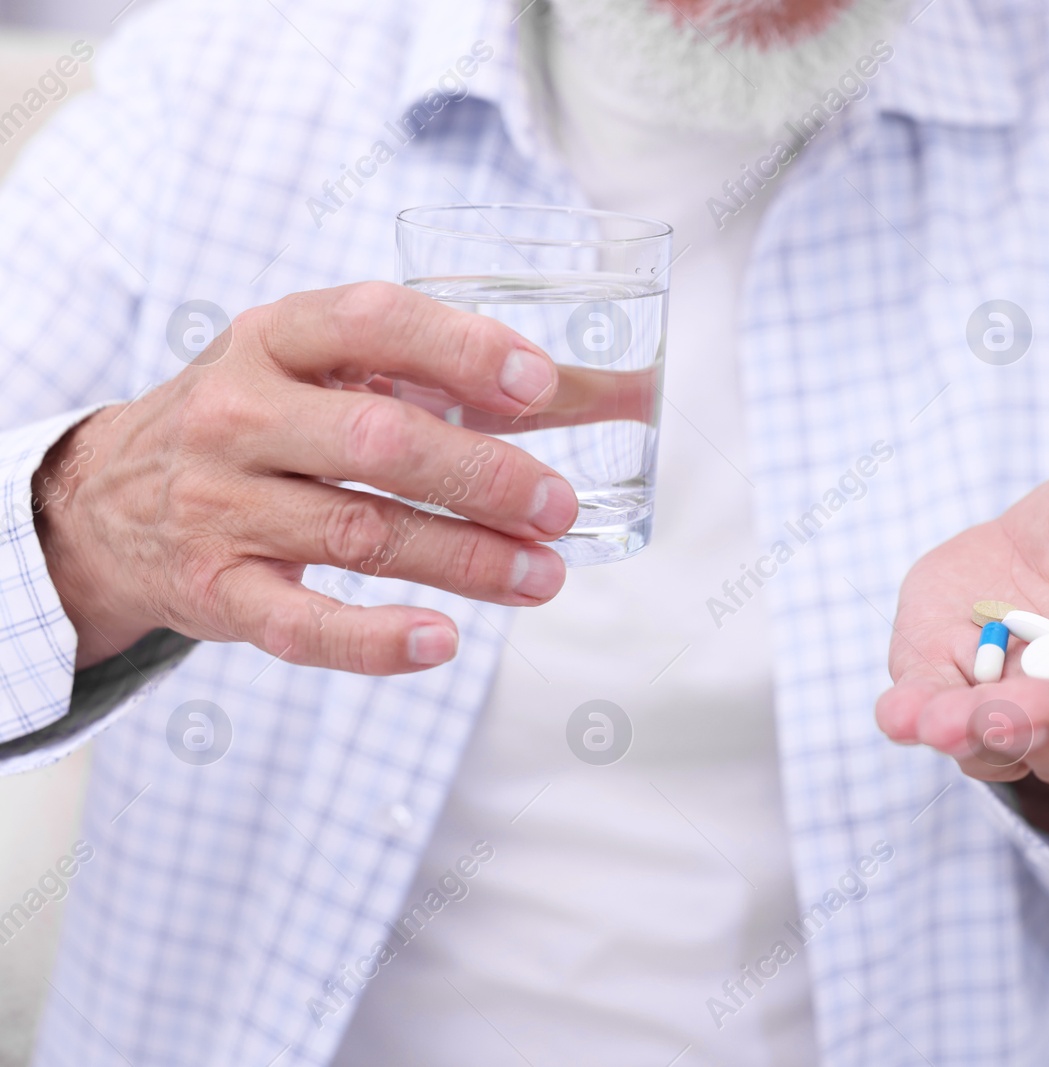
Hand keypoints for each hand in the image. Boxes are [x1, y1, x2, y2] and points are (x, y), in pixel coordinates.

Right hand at [34, 282, 579, 674]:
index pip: (373, 323)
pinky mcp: (217, 591)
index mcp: (276, 338)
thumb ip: (454, 379)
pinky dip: (375, 639)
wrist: (106, 502)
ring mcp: (221, 506)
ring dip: (467, 560)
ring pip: (361, 533)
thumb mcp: (328, 373)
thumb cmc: (260, 422)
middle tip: (559, 507)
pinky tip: (443, 640)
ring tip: (544, 576)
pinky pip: (301, 625)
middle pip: (378, 441)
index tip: (540, 384)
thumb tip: (617, 391)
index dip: (461, 349)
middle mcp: (239, 414)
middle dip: (484, 475)